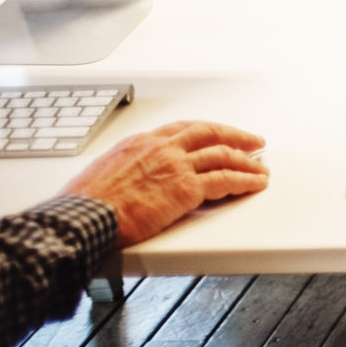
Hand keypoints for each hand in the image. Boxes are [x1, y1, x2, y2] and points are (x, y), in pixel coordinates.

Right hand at [64, 122, 268, 247]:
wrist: (84, 217)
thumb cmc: (85, 203)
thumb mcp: (102, 173)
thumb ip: (124, 170)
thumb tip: (127, 179)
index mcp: (140, 142)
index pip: (182, 129)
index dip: (206, 131)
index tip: (218, 134)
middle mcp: (162, 148)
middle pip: (210, 134)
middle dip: (236, 137)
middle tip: (253, 142)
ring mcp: (176, 166)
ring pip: (223, 156)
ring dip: (247, 162)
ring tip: (261, 168)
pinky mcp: (186, 188)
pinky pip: (225, 180)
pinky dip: (245, 180)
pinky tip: (255, 184)